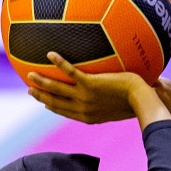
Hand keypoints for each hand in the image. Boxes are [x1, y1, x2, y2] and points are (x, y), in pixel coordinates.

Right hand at [26, 53, 170, 126]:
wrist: (141, 101)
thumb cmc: (135, 103)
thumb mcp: (119, 107)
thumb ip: (108, 102)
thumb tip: (110, 93)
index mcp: (88, 116)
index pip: (65, 111)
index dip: (52, 106)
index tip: (43, 102)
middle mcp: (83, 109)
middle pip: (56, 103)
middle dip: (41, 96)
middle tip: (29, 89)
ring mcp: (85, 97)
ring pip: (57, 90)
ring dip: (42, 82)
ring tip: (29, 75)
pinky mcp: (90, 84)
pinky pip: (71, 72)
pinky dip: (59, 64)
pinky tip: (50, 54)